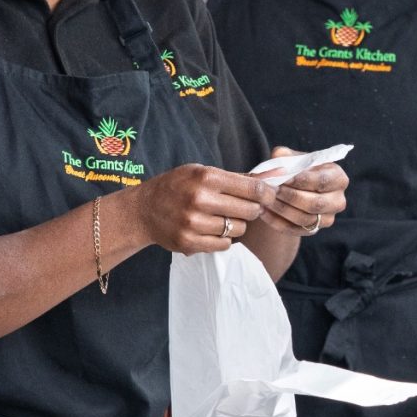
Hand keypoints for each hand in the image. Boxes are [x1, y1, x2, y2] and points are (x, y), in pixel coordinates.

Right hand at [135, 164, 272, 254]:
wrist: (143, 210)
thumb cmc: (178, 186)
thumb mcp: (202, 172)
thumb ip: (236, 177)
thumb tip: (274, 176)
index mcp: (206, 177)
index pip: (252, 189)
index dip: (267, 194)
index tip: (269, 196)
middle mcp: (200, 200)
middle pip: (250, 210)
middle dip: (252, 209)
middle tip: (243, 207)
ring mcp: (194, 223)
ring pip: (239, 229)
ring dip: (236, 225)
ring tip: (222, 217)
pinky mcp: (190, 243)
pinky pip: (225, 244)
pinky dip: (223, 238)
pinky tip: (212, 229)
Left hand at [257, 147, 349, 236]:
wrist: (295, 188)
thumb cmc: (297, 169)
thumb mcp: (293, 158)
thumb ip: (285, 155)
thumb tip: (278, 157)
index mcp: (338, 178)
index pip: (322, 181)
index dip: (301, 180)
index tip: (282, 178)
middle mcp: (338, 201)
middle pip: (315, 203)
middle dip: (290, 196)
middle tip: (270, 189)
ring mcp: (327, 218)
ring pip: (304, 218)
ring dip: (281, 209)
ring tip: (265, 199)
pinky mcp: (314, 230)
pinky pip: (294, 229)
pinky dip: (276, 221)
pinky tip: (263, 211)